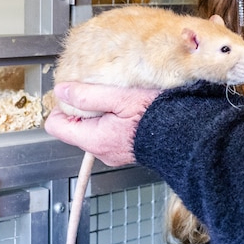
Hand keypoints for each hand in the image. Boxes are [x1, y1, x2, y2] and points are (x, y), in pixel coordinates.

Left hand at [43, 82, 160, 166]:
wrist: (187, 134)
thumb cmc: (157, 116)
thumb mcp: (119, 98)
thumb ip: (87, 95)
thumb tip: (62, 91)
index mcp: (95, 139)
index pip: (56, 126)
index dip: (61, 106)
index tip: (75, 92)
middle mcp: (101, 150)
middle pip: (75, 127)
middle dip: (83, 108)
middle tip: (100, 92)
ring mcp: (114, 152)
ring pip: (93, 128)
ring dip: (100, 112)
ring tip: (117, 99)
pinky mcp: (126, 149)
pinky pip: (109, 132)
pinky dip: (113, 119)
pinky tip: (127, 109)